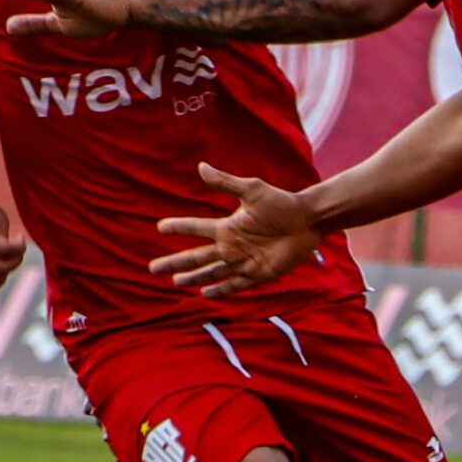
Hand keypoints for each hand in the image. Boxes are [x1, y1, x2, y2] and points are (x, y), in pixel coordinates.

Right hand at [0, 190, 27, 290]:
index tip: (19, 236)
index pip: (4, 250)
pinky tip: (0, 259)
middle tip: (18, 246)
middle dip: (17, 258)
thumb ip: (3, 234)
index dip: (19, 246)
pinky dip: (2, 274)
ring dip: (10, 267)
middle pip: (2, 267)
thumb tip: (10, 255)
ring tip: (9, 251)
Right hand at [147, 165, 321, 297]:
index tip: (160, 227)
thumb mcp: (252, 190)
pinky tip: (205, 294)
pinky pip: (235, 285)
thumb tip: (201, 167)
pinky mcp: (258, 275)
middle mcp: (231, 246)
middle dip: (176, 262)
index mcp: (227, 227)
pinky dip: (220, 290)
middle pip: (197, 257)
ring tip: (175, 282)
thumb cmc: (281, 203)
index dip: (179, 227)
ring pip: (212, 273)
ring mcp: (244, 262)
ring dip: (193, 278)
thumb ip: (226, 182)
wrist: (307, 221)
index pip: (197, 228)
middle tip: (154, 268)